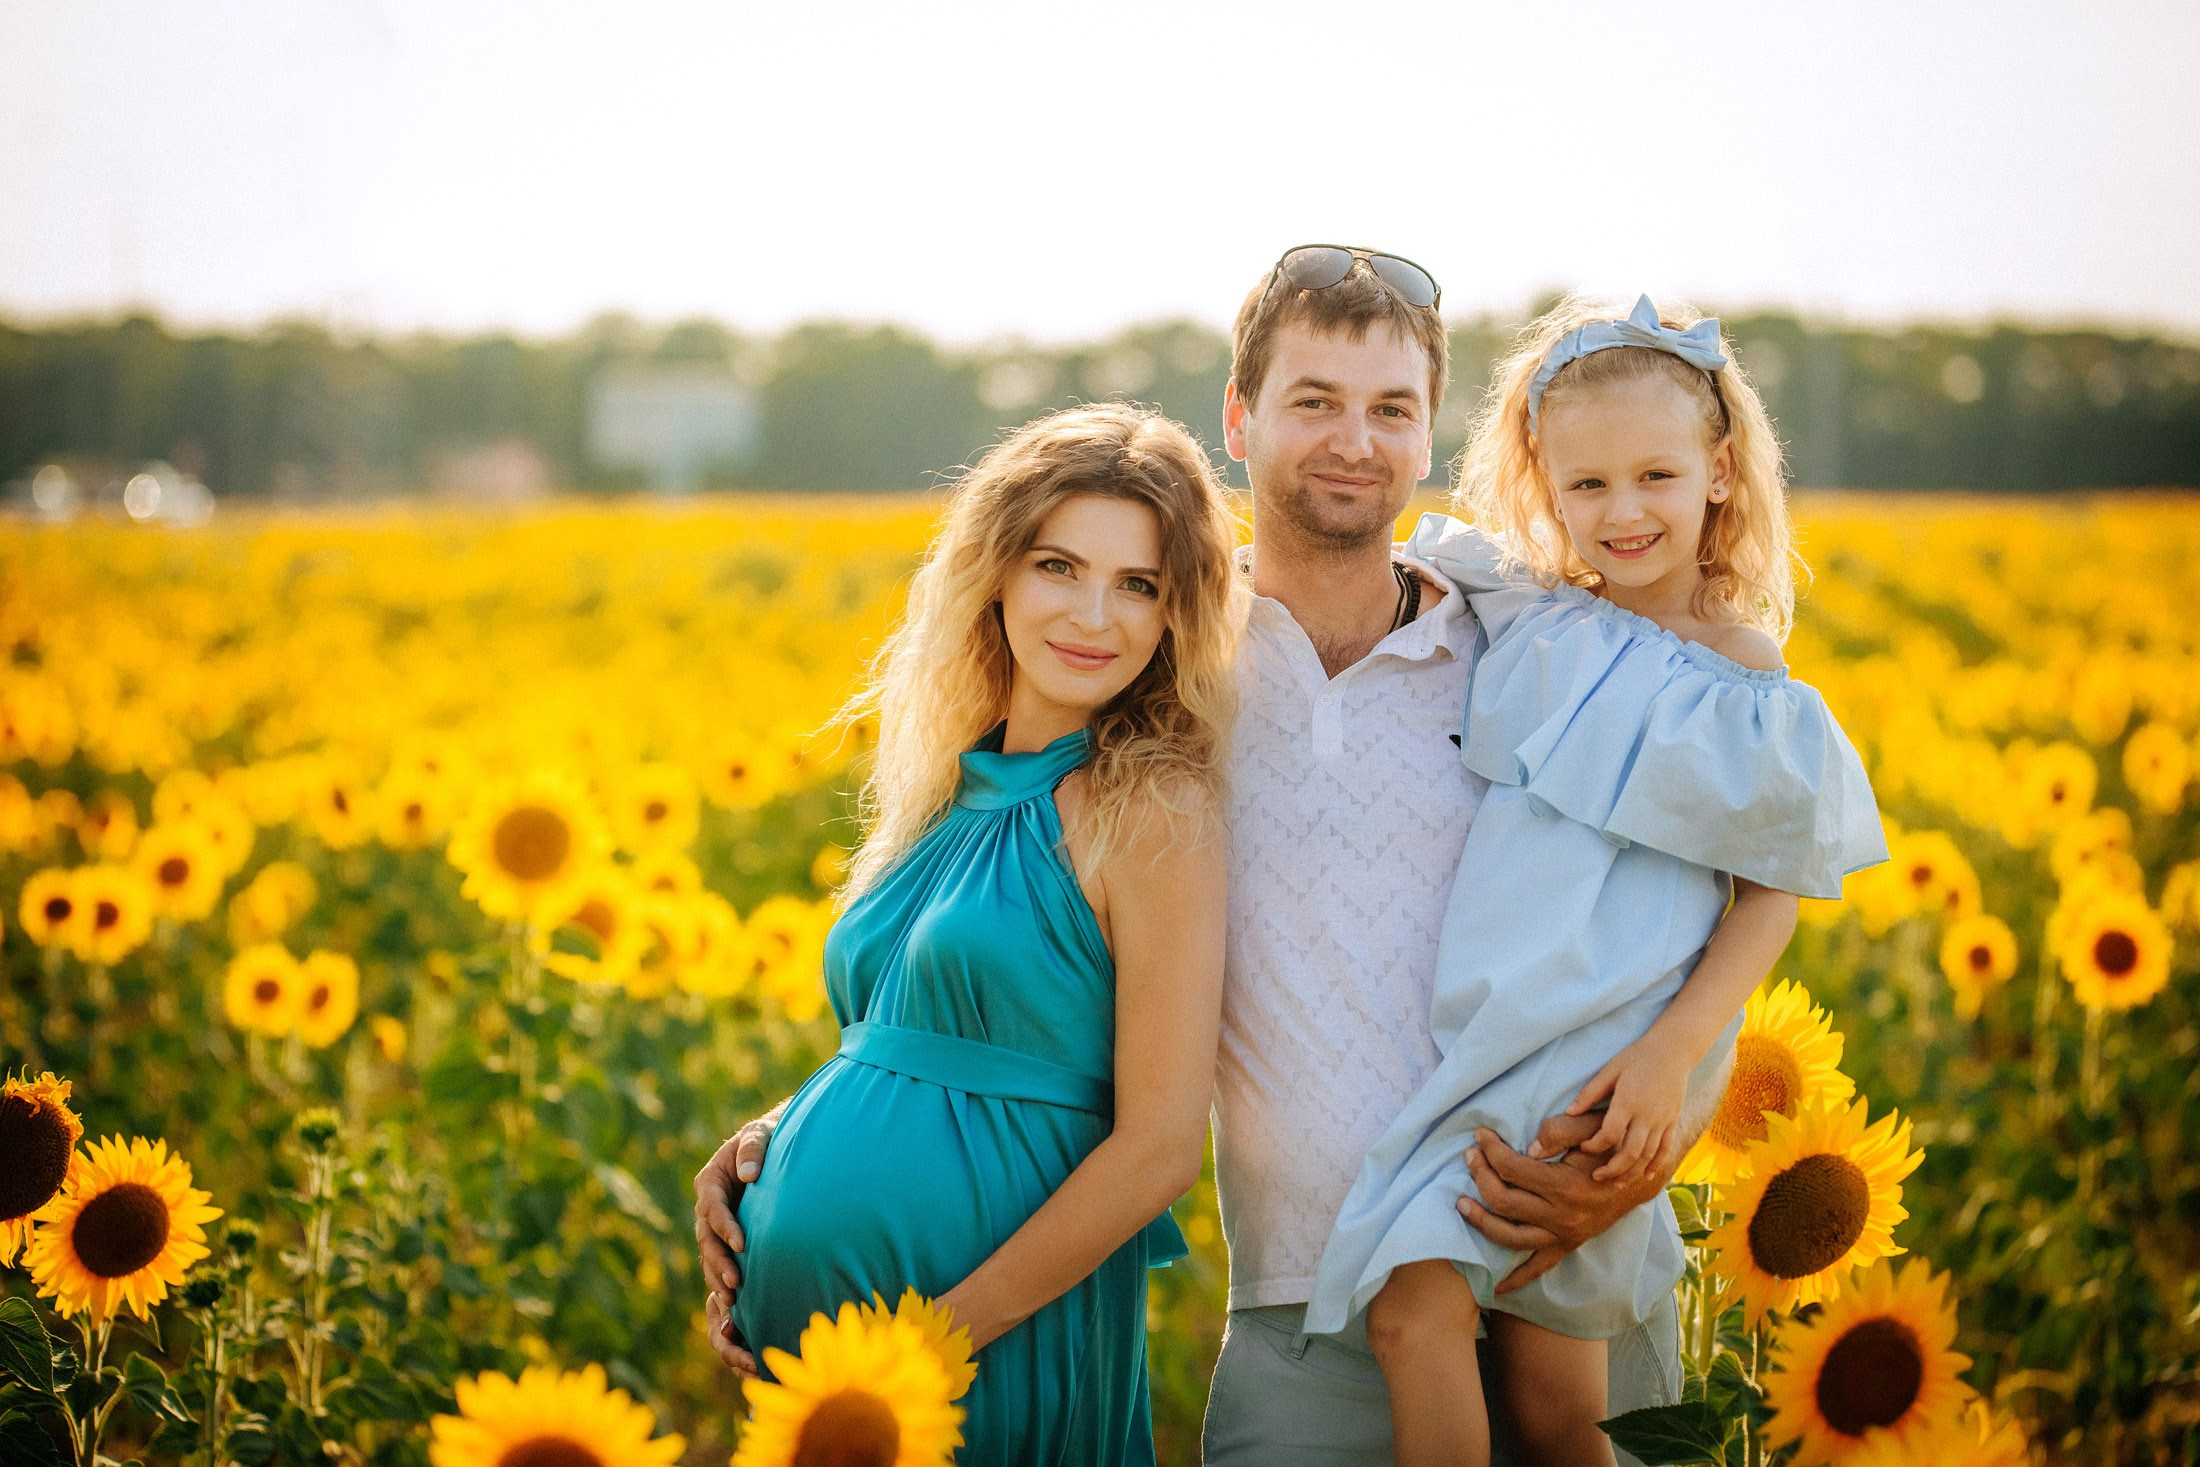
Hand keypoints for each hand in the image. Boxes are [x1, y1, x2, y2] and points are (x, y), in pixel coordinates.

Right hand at [693, 1115, 776, 1375]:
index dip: (724, 1225)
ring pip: (710, 1257)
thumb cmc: (768, 1138)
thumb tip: (748, 1175)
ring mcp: (715, 1225)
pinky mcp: (728, 1239)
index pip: (712, 1207)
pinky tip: (740, 1304)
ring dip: (720, 1278)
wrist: (776, 1148)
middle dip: (720, 1262)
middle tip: (736, 1284)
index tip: (742, 1243)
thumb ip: (753, 1149)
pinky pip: (722, 1262)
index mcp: (710, 1181)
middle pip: (706, 1239)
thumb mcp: (760, 1134)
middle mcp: (708, 1206)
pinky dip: (726, 1281)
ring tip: (735, 1301)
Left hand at [1457, 1119, 1670, 1294]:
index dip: (1489, 1149)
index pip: (1510, 1167)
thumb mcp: (1592, 1127)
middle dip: (1479, 1175)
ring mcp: (1564, 1235)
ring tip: (1461, 1204)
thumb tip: (1527, 1147)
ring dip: (1481, 1221)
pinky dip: (1518, 1279)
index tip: (1479, 1135)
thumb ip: (1559, 1130)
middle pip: (1502, 1200)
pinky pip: (1539, 1268)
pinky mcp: (1568, 1245)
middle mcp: (1562, 1216)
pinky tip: (1497, 1287)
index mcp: (1566, 1185)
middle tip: (1469, 1156)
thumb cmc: (1613, 1145)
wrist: (1642, 1175)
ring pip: (1510, 1237)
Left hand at [1565, 1040, 1688, 1181]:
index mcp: (1628, 1101)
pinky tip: (1645, 1175)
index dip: (1594, 1145)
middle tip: (1596, 1178)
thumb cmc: (1637, 1056)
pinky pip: (1665, 1148)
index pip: (1609, 1133)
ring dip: (1632, 1172)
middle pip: (1630, 1152)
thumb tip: (1569, 1112)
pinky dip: (1656, 1164)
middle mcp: (1647, 1115)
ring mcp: (1662, 1120)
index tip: (1582, 1146)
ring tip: (1616, 1183)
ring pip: (1648, 1155)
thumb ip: (1590, 1093)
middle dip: (1612, 1169)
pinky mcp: (1673, 1121)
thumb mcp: (1610, 1069)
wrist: (1673, 1049)